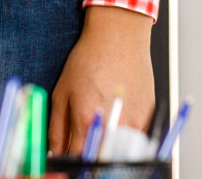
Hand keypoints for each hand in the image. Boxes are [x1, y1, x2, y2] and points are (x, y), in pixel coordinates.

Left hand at [50, 5, 155, 154]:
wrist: (119, 35)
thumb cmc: (90, 58)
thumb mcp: (62, 92)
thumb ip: (57, 128)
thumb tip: (53, 154)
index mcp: (85, 116)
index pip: (78, 160)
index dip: (71, 166)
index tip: (69, 166)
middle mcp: (112, 122)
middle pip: (101, 161)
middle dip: (90, 161)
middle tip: (84, 152)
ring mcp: (134, 121)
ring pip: (120, 154)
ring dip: (108, 151)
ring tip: (101, 134)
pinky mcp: (148, 116)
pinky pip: (135, 141)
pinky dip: (123, 139)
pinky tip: (116, 120)